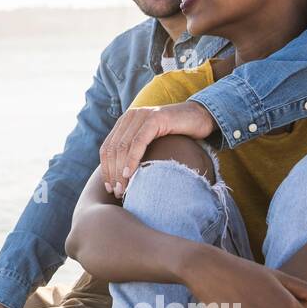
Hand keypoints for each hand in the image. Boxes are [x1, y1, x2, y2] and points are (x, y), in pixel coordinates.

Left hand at [101, 103, 216, 197]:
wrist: (200, 117)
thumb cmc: (178, 135)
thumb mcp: (153, 143)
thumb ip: (137, 152)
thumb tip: (122, 177)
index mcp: (125, 122)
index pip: (107, 148)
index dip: (106, 169)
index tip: (109, 188)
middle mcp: (130, 116)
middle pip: (113, 149)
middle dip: (112, 173)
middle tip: (117, 192)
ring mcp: (142, 116)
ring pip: (123, 146)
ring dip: (120, 170)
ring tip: (123, 188)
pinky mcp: (155, 118)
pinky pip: (138, 142)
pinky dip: (132, 159)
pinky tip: (130, 174)